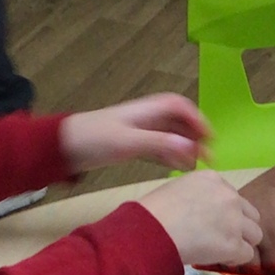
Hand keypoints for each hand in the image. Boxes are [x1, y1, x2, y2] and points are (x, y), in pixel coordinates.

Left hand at [59, 95, 209, 175]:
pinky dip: (171, 156)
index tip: (210, 137)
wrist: (64, 146)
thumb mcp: (128, 142)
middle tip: (209, 155)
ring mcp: (139, 132)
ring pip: (170, 137)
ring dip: (184, 148)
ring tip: (197, 165)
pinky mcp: (131, 146)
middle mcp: (146, 118)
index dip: (197, 119)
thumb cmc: (95, 138)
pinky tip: (178, 168)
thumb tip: (191, 148)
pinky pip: (158, 149)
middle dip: (195, 136)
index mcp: (146, 110)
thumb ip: (160, 144)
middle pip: (178, 122)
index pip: (179, 107)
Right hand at [141, 171, 261, 266]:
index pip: (233, 197)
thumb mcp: (177, 189)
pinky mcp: (234, 244)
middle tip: (222, 238)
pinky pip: (246, 254)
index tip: (212, 223)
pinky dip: (235, 259)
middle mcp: (229, 196)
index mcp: (213, 179)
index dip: (225, 213)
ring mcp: (234, 220)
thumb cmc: (153, 211)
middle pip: (250, 215)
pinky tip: (219, 259)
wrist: (151, 230)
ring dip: (241, 243)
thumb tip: (202, 212)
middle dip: (240, 227)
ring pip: (255, 234)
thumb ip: (198, 196)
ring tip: (222, 251)